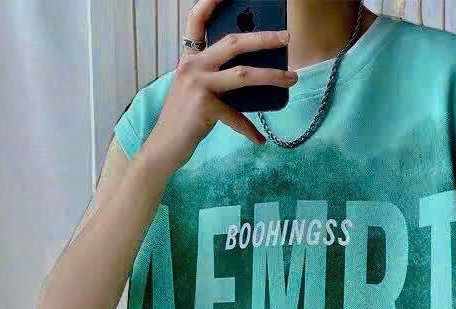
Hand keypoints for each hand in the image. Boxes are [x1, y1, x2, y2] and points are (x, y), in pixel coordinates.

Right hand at [144, 0, 297, 173]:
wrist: (163, 147)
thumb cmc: (183, 122)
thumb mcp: (195, 92)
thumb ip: (215, 79)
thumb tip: (250, 77)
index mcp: (190, 60)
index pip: (196, 22)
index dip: (209, 4)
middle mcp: (193, 67)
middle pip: (232, 43)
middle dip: (263, 38)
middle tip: (286, 37)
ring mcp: (198, 85)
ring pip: (244, 74)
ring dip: (272, 75)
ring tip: (292, 78)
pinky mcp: (205, 107)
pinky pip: (237, 116)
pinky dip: (249, 130)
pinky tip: (260, 140)